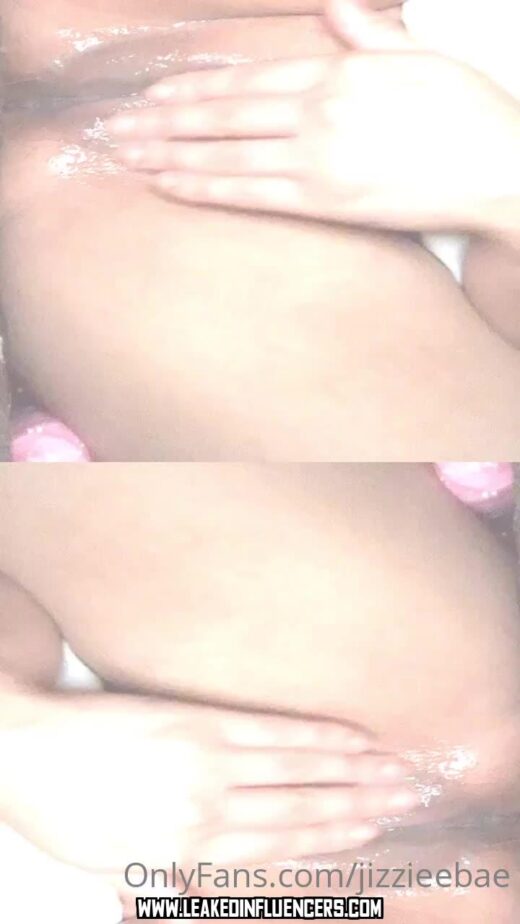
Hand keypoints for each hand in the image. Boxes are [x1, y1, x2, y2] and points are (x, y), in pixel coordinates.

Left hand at [3, 692, 415, 874]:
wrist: (28, 749)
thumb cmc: (65, 810)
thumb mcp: (115, 863)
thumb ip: (177, 868)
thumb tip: (224, 865)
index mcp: (188, 852)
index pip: (277, 848)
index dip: (331, 841)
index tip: (371, 832)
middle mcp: (211, 810)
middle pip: (301, 810)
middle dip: (359, 806)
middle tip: (404, 800)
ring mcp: (210, 760)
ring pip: (298, 770)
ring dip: (353, 771)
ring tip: (393, 770)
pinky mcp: (201, 721)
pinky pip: (271, 731)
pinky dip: (315, 735)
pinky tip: (347, 736)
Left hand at [108, 0, 519, 234]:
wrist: (499, 168)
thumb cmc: (466, 111)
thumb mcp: (421, 55)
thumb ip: (368, 32)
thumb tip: (336, 6)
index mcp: (337, 71)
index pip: (246, 78)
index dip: (193, 88)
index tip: (154, 95)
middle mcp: (317, 110)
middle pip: (223, 112)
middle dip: (164, 120)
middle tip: (119, 129)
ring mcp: (318, 156)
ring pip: (226, 151)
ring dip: (170, 152)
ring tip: (129, 157)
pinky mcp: (326, 201)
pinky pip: (251, 193)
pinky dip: (205, 187)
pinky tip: (170, 185)